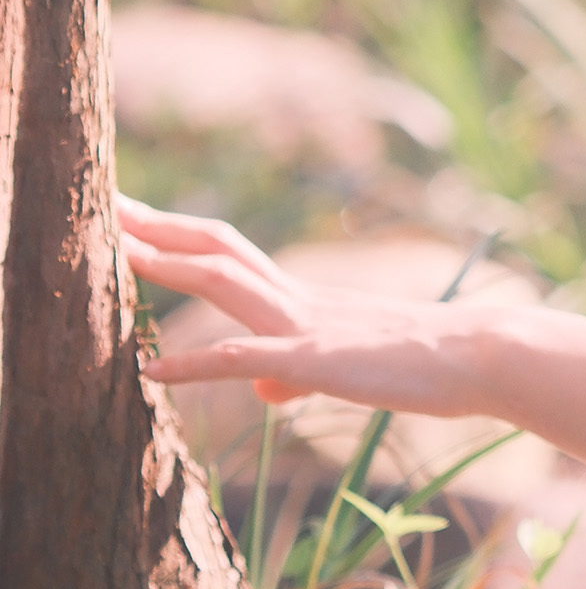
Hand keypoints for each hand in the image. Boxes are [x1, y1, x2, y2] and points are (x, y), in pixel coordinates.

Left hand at [118, 195, 482, 414]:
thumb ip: (301, 370)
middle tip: (101, 201)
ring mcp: (307, 325)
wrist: (482, 355)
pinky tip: (150, 371)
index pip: (228, 252)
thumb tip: (265, 388)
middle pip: (215, 247)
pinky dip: (194, 362)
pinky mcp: (319, 360)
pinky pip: (245, 357)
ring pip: (224, 281)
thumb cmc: (429, 363)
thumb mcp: (351, 367)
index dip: (176, 231)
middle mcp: (299, 298)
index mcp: (306, 297)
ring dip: (164, 266)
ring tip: (109, 253)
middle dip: (156, 225)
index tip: (129, 213)